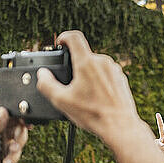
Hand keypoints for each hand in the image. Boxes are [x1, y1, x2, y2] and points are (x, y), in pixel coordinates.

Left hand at [0, 94, 27, 162]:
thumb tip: (4, 111)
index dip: (9, 102)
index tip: (20, 107)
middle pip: (15, 118)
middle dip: (20, 127)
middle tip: (18, 135)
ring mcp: (2, 137)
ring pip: (20, 133)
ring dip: (19, 143)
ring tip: (12, 152)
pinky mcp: (8, 148)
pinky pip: (18, 148)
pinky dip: (15, 155)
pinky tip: (7, 162)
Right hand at [36, 30, 163, 162]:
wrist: (120, 126)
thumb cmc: (93, 114)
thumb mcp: (62, 101)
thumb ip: (47, 84)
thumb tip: (42, 74)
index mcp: (87, 63)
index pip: (74, 37)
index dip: (63, 37)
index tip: (59, 43)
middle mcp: (103, 62)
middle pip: (84, 55)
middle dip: (75, 66)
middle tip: (69, 84)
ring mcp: (114, 70)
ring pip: (95, 66)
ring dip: (87, 75)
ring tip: (84, 95)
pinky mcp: (121, 79)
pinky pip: (106, 74)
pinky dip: (99, 82)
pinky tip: (96, 98)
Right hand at [154, 113, 163, 159]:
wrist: (161, 162)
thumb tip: (158, 142)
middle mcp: (163, 139)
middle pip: (161, 129)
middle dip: (159, 121)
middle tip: (157, 114)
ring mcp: (157, 141)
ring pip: (156, 142)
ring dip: (159, 148)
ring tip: (160, 153)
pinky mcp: (153, 144)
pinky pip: (153, 145)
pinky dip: (154, 149)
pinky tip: (155, 152)